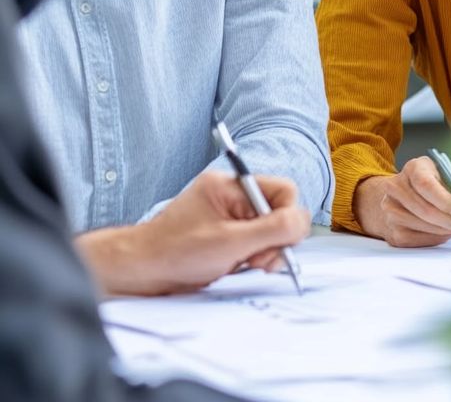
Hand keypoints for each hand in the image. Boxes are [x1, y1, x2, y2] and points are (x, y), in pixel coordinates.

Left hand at [78, 170, 309, 295]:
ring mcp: (230, 219)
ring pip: (271, 232)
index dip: (287, 217)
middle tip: (259, 261)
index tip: (277, 242)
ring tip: (244, 266)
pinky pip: (257, 245)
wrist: (138, 275)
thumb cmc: (173, 254)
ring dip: (265, 253)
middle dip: (275, 240)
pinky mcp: (227, 239)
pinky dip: (254, 259)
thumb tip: (301, 223)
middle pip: (280, 212)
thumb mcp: (229, 243)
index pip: (283, 190)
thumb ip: (272, 230)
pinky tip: (237, 269)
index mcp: (230, 186)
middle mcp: (233, 198)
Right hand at [353, 156, 450, 247]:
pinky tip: (446, 232)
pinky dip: (438, 238)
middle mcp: (396, 187)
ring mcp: (391, 211)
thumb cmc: (429, 183)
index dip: (444, 199)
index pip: (426, 184)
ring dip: (448, 231)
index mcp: (413, 168)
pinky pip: (419, 240)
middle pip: (426, 210)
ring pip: (425, 227)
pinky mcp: (392, 232)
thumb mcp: (443, 173)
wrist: (397, 195)